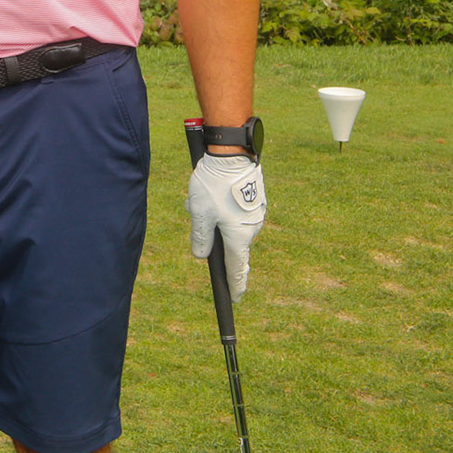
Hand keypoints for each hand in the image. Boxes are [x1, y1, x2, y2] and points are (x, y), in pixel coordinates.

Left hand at [187, 154, 265, 299]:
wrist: (232, 155)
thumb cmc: (214, 185)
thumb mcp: (199, 213)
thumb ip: (200, 238)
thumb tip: (202, 255)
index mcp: (240, 236)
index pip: (237, 268)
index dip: (235, 285)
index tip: (235, 298)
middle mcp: (252, 228)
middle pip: (228, 242)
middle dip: (210, 232)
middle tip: (198, 211)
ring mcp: (255, 214)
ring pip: (228, 223)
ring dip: (212, 216)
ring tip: (199, 197)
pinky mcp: (253, 200)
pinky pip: (233, 211)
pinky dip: (219, 205)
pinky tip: (208, 189)